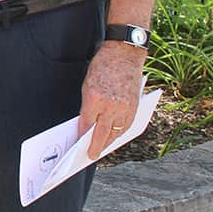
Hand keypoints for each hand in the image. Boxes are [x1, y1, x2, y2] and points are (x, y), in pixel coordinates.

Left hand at [78, 41, 144, 158]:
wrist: (123, 56)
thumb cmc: (102, 67)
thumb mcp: (87, 84)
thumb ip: (87, 105)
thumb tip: (86, 122)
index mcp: (95, 98)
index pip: (86, 123)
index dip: (82, 134)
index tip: (78, 143)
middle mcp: (111, 106)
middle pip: (102, 133)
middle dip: (96, 146)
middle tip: (91, 156)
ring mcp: (124, 108)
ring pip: (116, 132)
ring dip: (109, 142)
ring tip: (102, 149)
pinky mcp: (134, 107)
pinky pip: (127, 126)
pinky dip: (120, 133)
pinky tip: (114, 137)